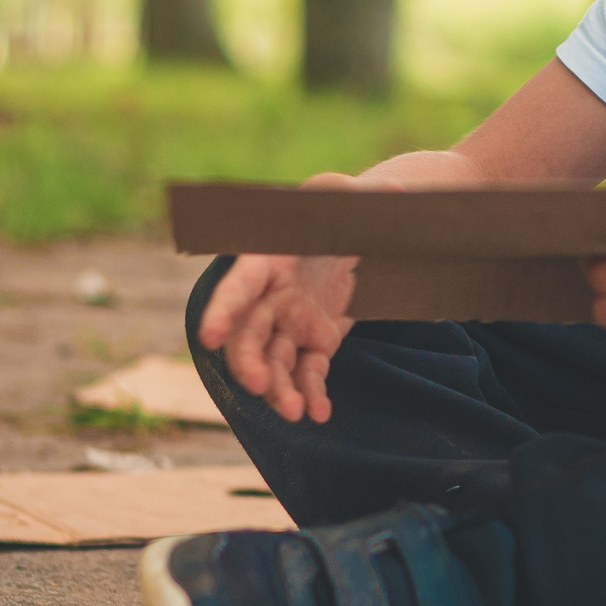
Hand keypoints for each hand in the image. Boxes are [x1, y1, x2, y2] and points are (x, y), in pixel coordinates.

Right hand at [194, 174, 364, 422]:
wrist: (364, 235)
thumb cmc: (347, 209)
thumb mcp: (351, 198)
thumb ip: (364, 197)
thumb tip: (398, 191)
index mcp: (270, 258)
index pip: (239, 285)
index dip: (221, 310)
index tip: (207, 337)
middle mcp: (271, 295)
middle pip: (247, 334)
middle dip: (247, 362)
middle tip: (258, 386)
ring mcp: (290, 322)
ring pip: (273, 362)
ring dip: (279, 389)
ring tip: (296, 413)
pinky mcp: (315, 341)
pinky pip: (307, 371)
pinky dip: (312, 393)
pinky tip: (320, 414)